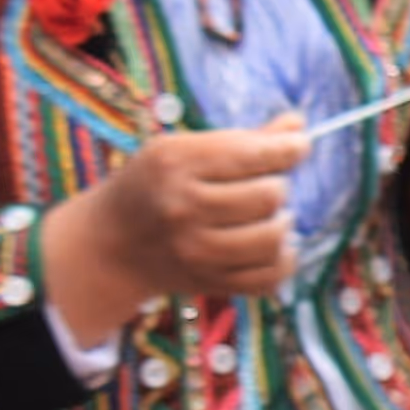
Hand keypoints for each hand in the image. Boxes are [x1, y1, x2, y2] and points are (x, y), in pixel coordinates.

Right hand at [39, 114, 306, 343]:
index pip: (251, 154)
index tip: (299, 145)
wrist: (111, 245)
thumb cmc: (153, 186)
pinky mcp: (208, 283)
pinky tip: (274, 246)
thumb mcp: (182, 150)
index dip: (288, 148)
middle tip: (269, 185)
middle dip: (279, 186)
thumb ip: (243, 139)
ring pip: (273, 238)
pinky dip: (283, 261)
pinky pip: (269, 278)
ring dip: (284, 224)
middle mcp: (184, 208)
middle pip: (268, 196)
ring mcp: (195, 252)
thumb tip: (298, 125)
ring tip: (273, 216)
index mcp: (176, 164)